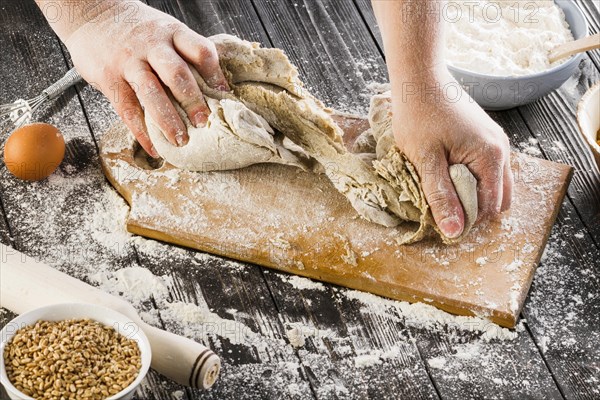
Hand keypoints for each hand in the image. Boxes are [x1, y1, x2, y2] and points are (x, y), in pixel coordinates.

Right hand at [63, 1, 228, 156]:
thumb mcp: (163, 30)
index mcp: (172, 33)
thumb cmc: (135, 29)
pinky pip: (128, 109)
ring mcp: (129, 62)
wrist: (91, 13)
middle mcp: (152, 46)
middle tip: (204, 123)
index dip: (215, 75)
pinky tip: (153, 147)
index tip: (224, 96)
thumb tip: (214, 84)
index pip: (200, 51)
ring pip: (152, 93)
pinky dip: (141, 132)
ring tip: (181, 140)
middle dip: (193, 101)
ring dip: (169, 120)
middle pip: (177, 74)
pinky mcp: (110, 78)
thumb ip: (183, 52)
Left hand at [392, 70, 512, 237]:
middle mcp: (502, 150)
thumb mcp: (426, 161)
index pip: (488, 207)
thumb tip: (453, 231)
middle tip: (441, 204)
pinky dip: (470, 176)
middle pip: (497, 197)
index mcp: (492, 157)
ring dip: (470, 191)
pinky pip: (486, 167)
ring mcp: (496, 141)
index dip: (465, 218)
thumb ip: (441, 196)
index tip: (440, 218)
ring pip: (493, 182)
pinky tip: (446, 170)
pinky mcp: (485, 136)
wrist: (420, 78)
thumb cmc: (419, 116)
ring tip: (442, 187)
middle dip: (471, 207)